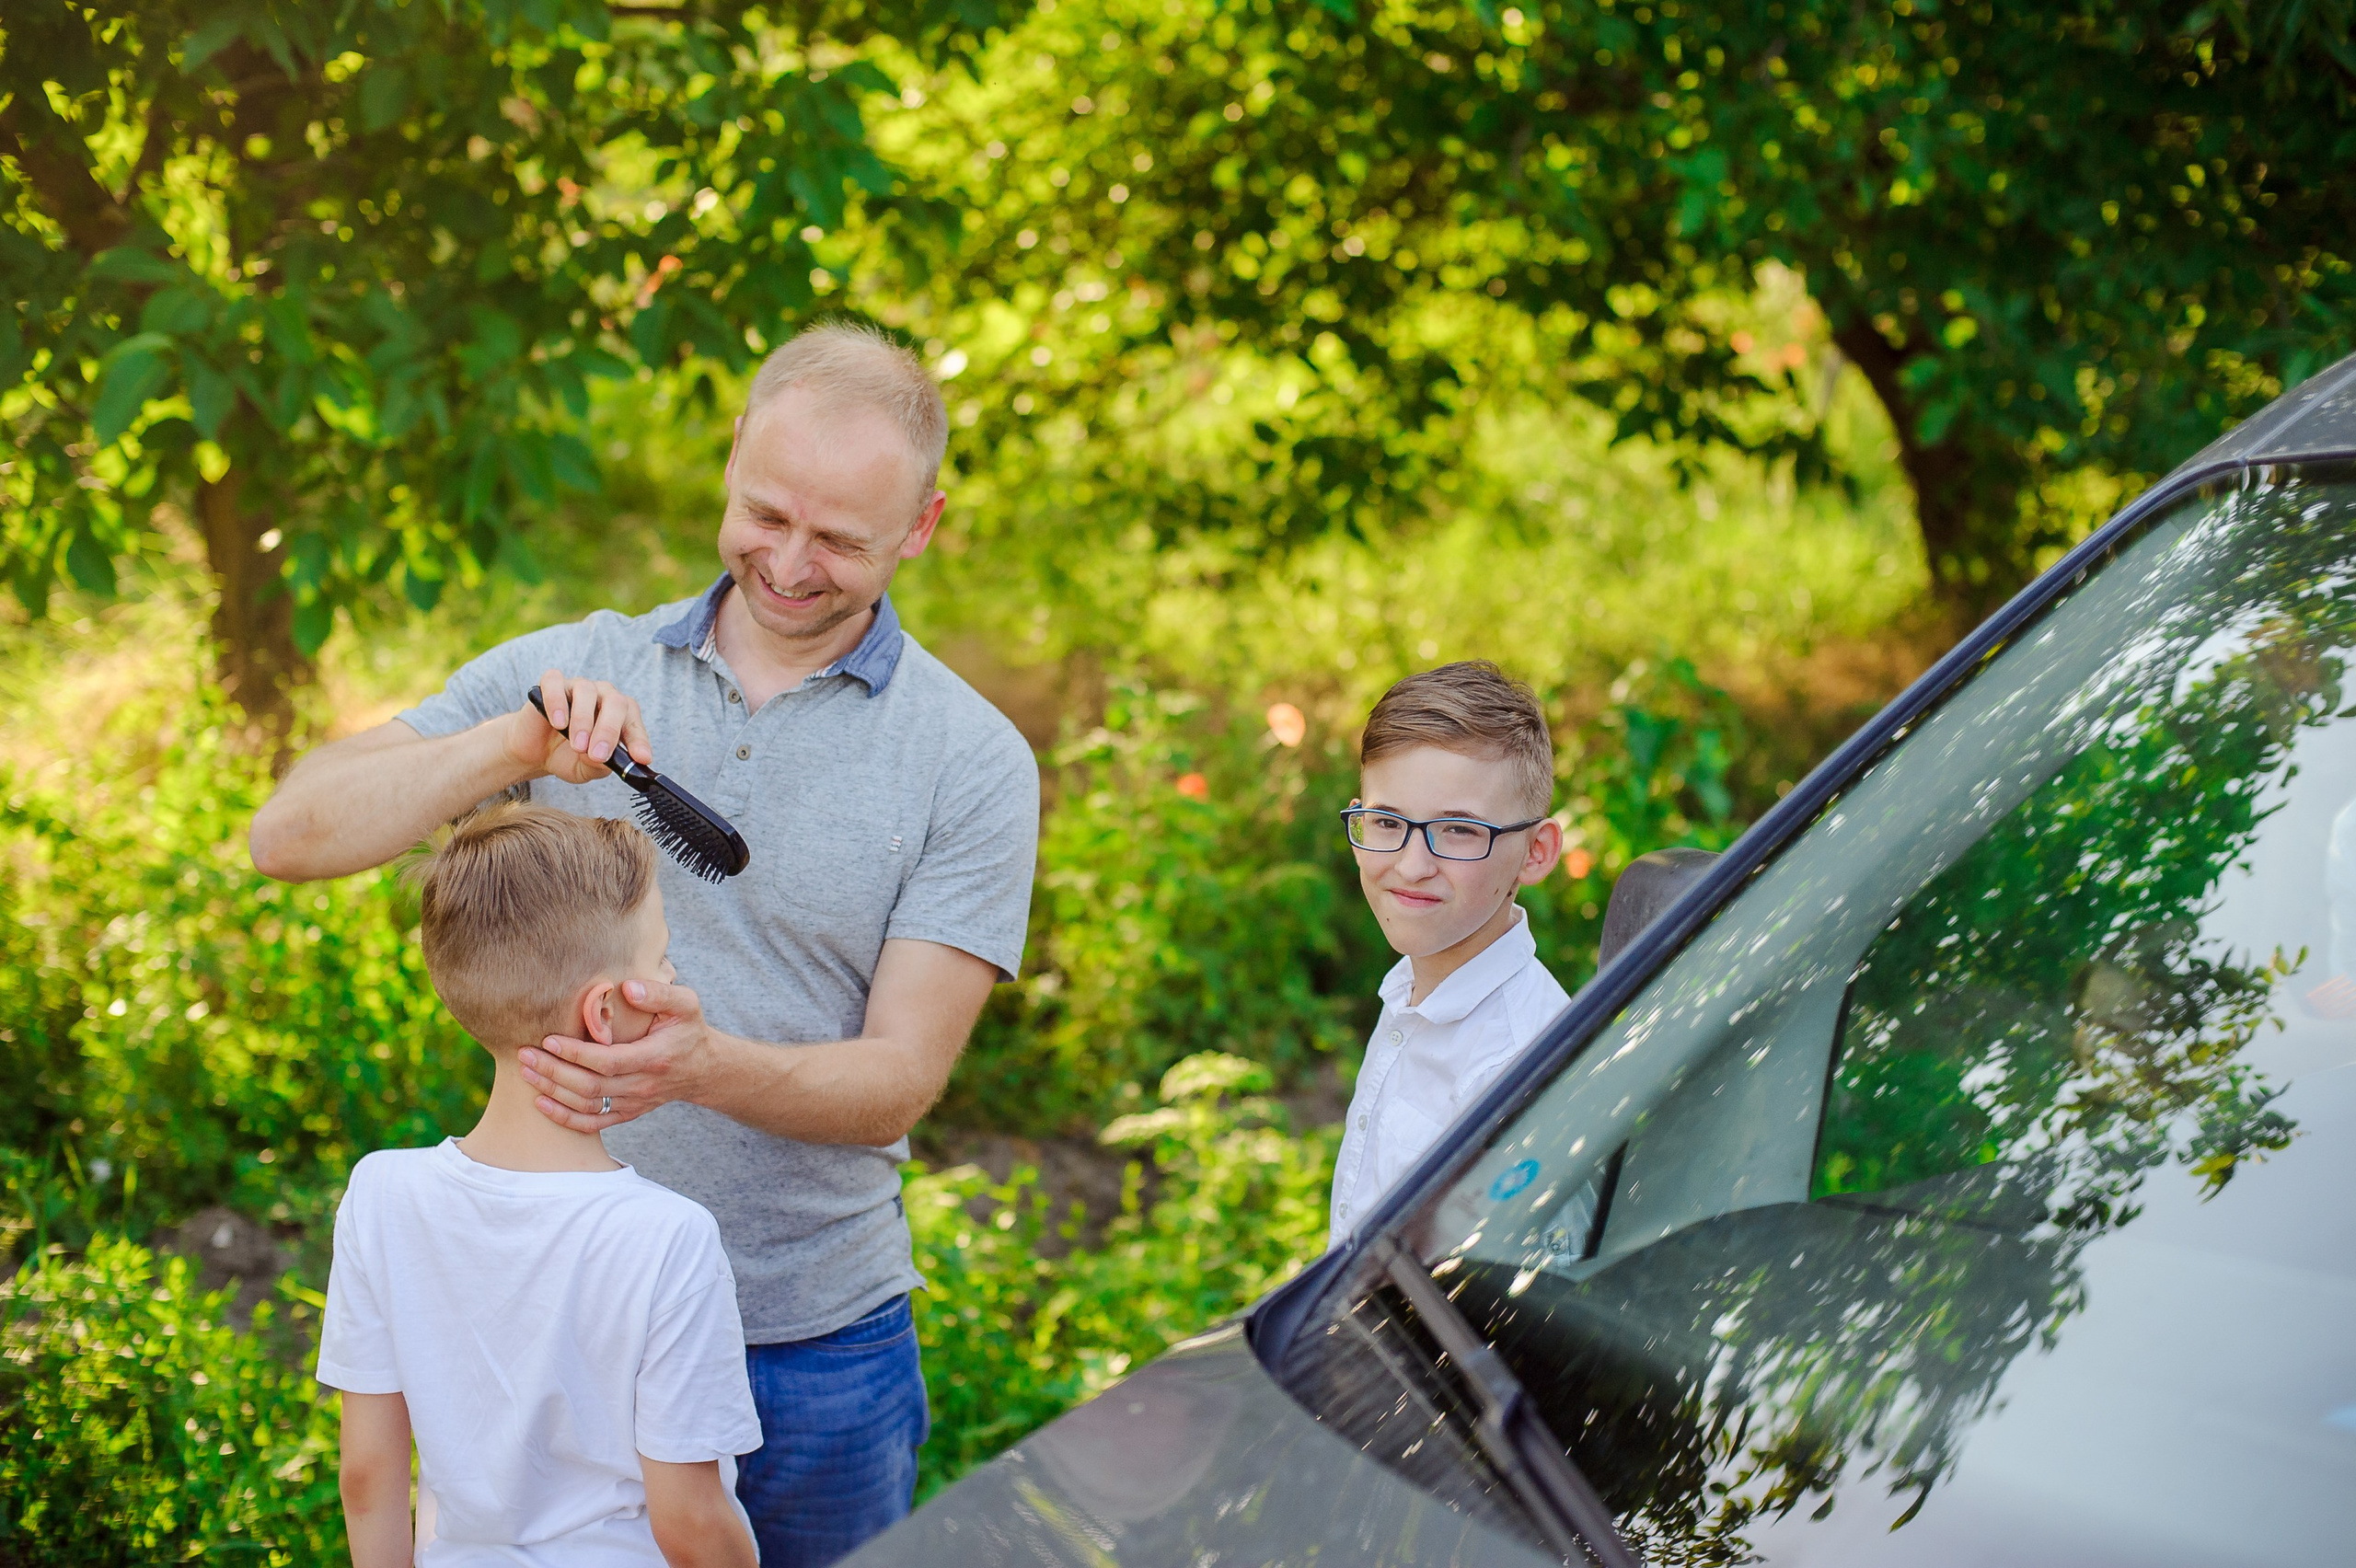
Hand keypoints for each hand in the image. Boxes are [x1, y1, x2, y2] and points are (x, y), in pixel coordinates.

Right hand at [506, 668, 652, 784]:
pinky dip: (557, 701)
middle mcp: (602, 697)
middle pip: (615, 702)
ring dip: (583, 720)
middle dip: (609, 730)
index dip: (639, 740)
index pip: (634, 722)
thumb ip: (599, 765)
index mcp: (619, 716)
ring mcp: (577, 687)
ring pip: (587, 691)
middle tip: (597, 755)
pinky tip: (558, 723)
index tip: (641, 758)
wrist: (534, 752)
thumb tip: (602, 758)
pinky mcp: (551, 685)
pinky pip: (555, 683)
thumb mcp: (586, 769)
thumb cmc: (567, 757)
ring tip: (576, 745)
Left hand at [520, 979, 719, 1131]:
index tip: (549, 1040)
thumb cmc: (689, 1031)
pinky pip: (593, 1124)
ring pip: (587, 1105)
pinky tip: (541, 1104)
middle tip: (525, 1055)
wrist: (704, 1069)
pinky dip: (565, 1118)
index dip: (576, 1054)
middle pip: (590, 1086)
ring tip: (526, 1073)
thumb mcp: (686, 1004)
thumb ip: (659, 993)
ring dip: (553, 1092)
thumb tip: (627, 987)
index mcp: (654, 1058)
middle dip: (553, 1071)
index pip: (608, 1061)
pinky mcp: (627, 1113)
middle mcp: (642, 1086)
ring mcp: (634, 1103)